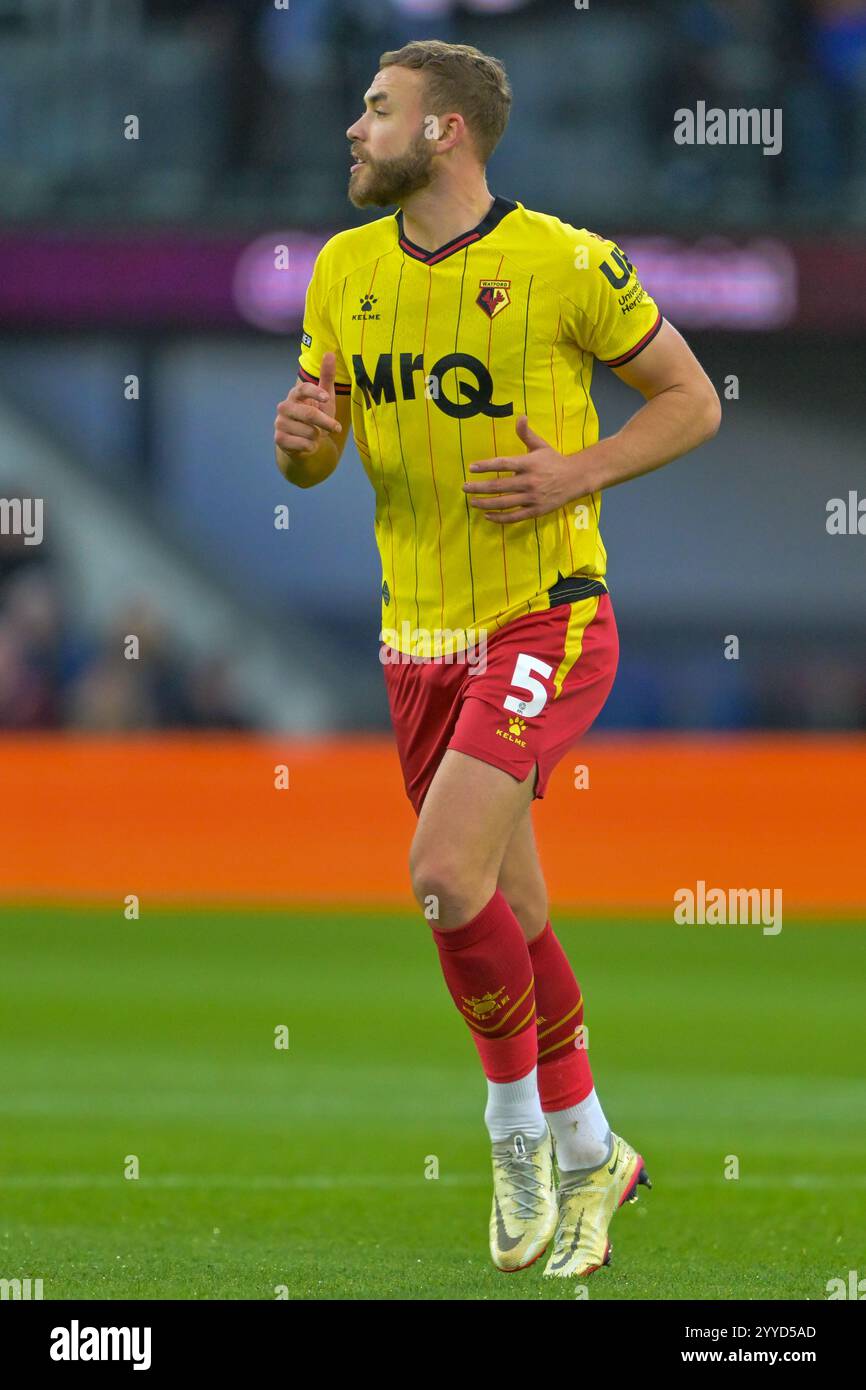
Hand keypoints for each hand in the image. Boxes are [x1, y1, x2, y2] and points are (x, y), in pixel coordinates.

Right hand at [274, 351, 341, 457]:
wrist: (304, 443)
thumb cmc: (316, 418)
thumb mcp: (325, 398)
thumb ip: (327, 377)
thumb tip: (329, 353)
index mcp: (295, 394)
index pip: (303, 388)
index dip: (315, 392)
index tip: (326, 397)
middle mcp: (284, 407)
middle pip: (309, 413)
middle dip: (326, 422)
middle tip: (336, 428)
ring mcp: (279, 423)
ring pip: (308, 431)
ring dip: (318, 436)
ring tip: (315, 435)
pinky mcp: (279, 439)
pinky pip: (302, 444)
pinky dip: (311, 446)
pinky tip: (308, 444)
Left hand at [462, 416, 596, 522]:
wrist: (575, 479)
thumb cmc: (554, 461)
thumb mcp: (541, 446)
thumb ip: (526, 434)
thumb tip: (520, 416)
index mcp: (528, 463)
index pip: (502, 464)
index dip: (485, 466)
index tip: (471, 468)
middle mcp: (529, 481)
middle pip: (498, 485)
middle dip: (478, 487)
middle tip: (464, 488)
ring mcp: (532, 498)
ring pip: (503, 502)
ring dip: (485, 503)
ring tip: (472, 502)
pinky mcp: (535, 511)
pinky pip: (514, 516)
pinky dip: (499, 518)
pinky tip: (487, 515)